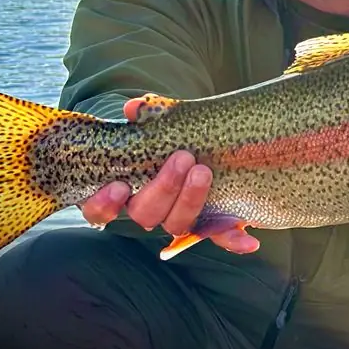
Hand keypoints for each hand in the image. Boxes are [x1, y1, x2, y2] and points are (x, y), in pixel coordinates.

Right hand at [77, 94, 259, 253]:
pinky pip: (217, 236)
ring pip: (178, 224)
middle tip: (182, 159)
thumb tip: (135, 107)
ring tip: (204, 172)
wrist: (197, 145)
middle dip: (163, 188)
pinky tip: (249, 242)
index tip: (119, 186)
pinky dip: (232, 239)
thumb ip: (145, 116)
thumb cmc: (164, 137)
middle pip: (146, 214)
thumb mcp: (155, 124)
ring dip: (191, 201)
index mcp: (123, 191)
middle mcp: (148, 210)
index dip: (104, 203)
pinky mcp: (208, 223)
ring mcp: (177, 218)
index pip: (100, 209)